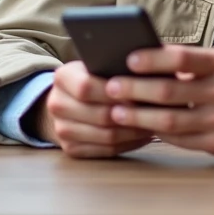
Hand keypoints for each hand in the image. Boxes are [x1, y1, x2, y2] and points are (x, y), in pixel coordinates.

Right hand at [36, 61, 153, 158]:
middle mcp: (56, 104)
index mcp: (62, 78)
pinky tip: (143, 135)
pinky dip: (129, 144)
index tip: (141, 91)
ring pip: (106, 136)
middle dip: (131, 114)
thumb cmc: (94, 77)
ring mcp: (61, 129)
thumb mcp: (98, 63)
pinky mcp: (71, 149)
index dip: (116, 92)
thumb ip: (114, 65)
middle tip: (156, 111)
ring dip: (134, 132)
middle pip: (100, 115)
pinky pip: (106, 150)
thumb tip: (147, 70)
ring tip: (154, 123)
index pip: (87, 87)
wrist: (69, 99)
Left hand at [105, 46, 213, 155]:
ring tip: (117, 112)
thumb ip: (195, 61)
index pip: (182, 58)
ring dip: (139, 116)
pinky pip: (181, 139)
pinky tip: (142, 127)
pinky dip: (159, 132)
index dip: (152, 59)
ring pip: (170, 120)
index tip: (128, 59)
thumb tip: (151, 57)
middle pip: (170, 92)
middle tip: (111, 87)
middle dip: (135, 90)